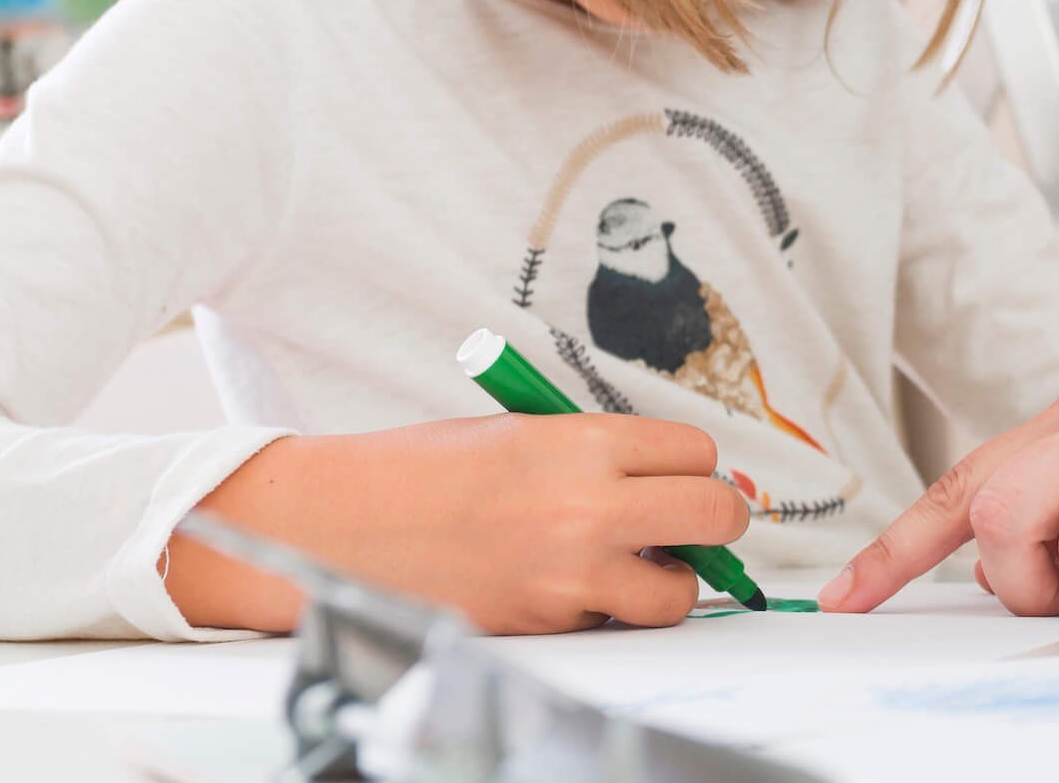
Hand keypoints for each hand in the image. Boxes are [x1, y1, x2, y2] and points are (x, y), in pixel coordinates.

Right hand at [166, 414, 749, 633]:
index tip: (682, 474)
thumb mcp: (519, 431)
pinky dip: (610, 613)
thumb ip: (596, 453)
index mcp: (581, 443)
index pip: (696, 452)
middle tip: (692, 524)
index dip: (694, 465)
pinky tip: (577, 589)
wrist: (343, 526)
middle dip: (714, 520)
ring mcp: (570, 575)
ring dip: (672, 582)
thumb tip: (667, 476)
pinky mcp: (548, 626)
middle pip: (716, 514)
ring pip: (681, 592)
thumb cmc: (425, 471)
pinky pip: (615, 624)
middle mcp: (588, 507)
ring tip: (640, 568)